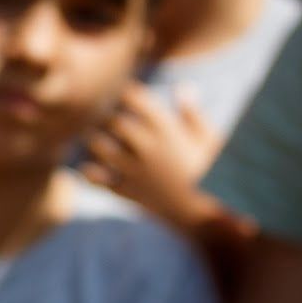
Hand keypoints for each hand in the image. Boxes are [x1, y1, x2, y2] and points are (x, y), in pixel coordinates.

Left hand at [81, 83, 221, 224]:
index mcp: (168, 130)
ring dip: (95, 140)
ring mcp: (136, 171)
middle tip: (103, 114)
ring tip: (95, 137)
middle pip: (113, 121)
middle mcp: (148, 148)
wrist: (207, 214)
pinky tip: (89, 168)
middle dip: (106, 115)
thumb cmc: (212, 173)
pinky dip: (90, 173)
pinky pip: (99, 180)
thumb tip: (183, 88)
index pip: (136, 99)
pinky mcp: (128, 192)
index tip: (124, 94)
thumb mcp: (209, 140)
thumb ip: (192, 114)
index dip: (125, 93)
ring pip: (101, 147)